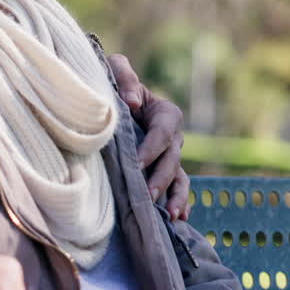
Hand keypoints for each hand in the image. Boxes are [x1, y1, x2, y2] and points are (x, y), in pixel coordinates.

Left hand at [106, 53, 190, 220]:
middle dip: (160, 178)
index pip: (163, 133)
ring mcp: (170, 156)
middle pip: (171, 159)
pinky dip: (179, 203)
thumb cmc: (113, 81)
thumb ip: (125, 78)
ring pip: (179, 177)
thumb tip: (133, 103)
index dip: (151, 148)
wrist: (109, 97)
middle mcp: (173, 137)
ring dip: (175, 196)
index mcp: (165, 113)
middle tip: (147, 195)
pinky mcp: (163, 170)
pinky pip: (176, 188)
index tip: (136, 163)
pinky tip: (177, 221)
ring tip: (169, 215)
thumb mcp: (116, 68)